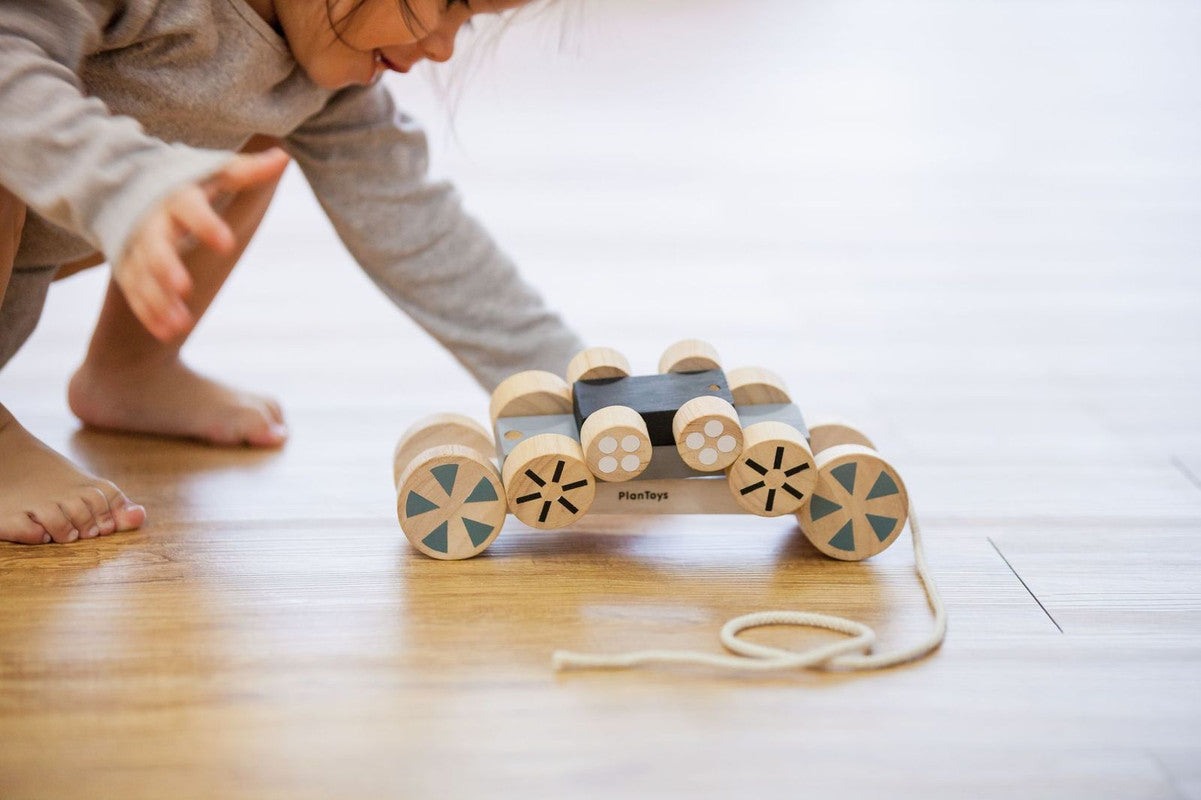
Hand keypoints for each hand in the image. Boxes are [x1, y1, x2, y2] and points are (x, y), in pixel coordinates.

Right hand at [114, 148, 289, 340]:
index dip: (205, 223)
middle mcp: (152, 222)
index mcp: (177, 197)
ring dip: (159, 299)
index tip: (226, 243)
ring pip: (142, 275)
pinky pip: (135, 292)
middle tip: (185, 286)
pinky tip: (167, 331)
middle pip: (155, 244)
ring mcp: (135, 247)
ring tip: (181, 324)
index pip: (189, 207)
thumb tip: (284, 157)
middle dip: (166, 265)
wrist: (131, 188)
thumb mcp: (216, 175)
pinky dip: (149, 312)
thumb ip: (247, 173)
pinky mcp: (127, 267)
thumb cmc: (189, 182)